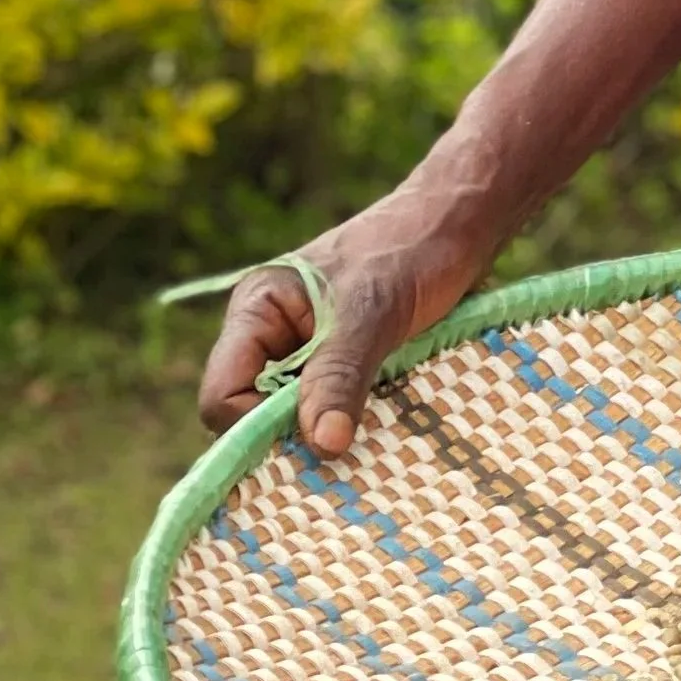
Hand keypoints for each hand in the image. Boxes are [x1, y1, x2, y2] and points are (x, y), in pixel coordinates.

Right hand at [196, 187, 492, 459]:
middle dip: (293, 437)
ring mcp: (309, 354)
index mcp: (256, 312)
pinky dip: (355, 425)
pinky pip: (335, 412)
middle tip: (343, 454)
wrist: (459, 226)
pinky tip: (385, 431)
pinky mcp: (346, 367)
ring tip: (370, 442)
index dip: (252, 427)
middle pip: (254, 415)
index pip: (222, 394)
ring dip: (330, 434)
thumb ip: (339, 375)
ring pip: (298, 419)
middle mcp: (272, 338)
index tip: (310, 442)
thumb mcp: (371, 314)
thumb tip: (322, 444)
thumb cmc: (409, 251)